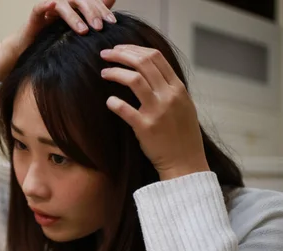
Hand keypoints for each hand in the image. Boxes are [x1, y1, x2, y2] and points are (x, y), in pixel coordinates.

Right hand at [9, 0, 117, 55]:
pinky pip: (40, 6)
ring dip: (74, 16)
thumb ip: (92, 18)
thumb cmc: (54, 38)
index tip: (113, 22)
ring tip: (83, 31)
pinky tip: (53, 4)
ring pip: (64, 4)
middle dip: (92, 13)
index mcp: (74, 5)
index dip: (102, 10)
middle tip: (100, 27)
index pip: (91, 2)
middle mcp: (63, 3)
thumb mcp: (76, 30)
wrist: (30, 46)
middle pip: (80, 1)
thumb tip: (111, 7)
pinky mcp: (35, 14)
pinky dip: (46, 5)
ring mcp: (49, 6)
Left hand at [100, 45, 209, 180]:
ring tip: (104, 72)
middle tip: (105, 54)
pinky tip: (108, 101)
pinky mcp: (146, 127)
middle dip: (121, 54)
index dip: (134, 49)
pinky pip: (125, 109)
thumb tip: (150, 70)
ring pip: (134, 80)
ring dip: (115, 72)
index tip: (119, 49)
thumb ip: (168, 88)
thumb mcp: (182, 105)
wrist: (185, 163)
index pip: (155, 57)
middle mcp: (169, 95)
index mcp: (178, 88)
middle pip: (143, 63)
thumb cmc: (181, 135)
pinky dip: (114, 102)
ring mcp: (158, 111)